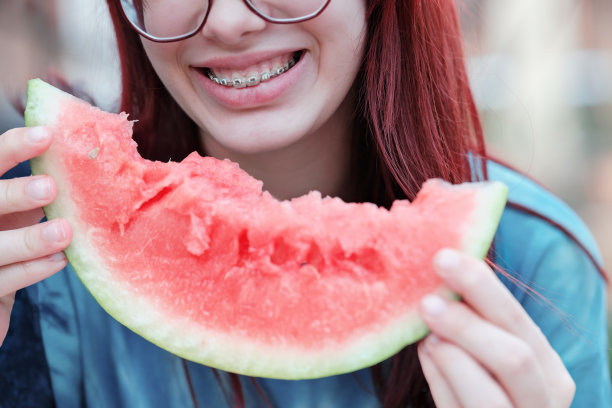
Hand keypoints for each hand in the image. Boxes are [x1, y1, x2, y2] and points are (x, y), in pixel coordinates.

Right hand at [0, 126, 71, 345]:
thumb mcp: (13, 217)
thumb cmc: (4, 249)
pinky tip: (60, 260)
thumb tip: (80, 164)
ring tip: (65, 231)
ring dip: (29, 239)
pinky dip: (32, 270)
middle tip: (49, 187)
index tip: (46, 135)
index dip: (12, 148)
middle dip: (14, 194)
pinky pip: (3, 281)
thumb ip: (33, 196)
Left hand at [417, 248, 574, 407]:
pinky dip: (438, 381)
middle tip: (426, 301)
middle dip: (466, 325)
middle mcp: (543, 400)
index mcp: (548, 369)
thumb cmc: (480, 382)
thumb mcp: (489, 353)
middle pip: (513, 357)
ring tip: (426, 336)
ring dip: (450, 358)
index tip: (442, 258)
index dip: (480, 286)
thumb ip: (477, 323)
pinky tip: (427, 356)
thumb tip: (443, 270)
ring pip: (488, 395)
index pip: (516, 320)